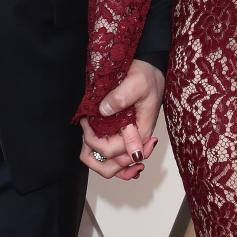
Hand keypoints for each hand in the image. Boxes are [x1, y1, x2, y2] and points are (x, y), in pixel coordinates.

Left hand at [79, 58, 164, 180]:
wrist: (151, 70)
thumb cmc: (147, 77)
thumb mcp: (135, 83)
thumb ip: (120, 98)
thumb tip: (103, 111)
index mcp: (140, 132)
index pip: (113, 151)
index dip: (94, 141)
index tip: (86, 122)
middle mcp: (136, 141)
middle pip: (112, 167)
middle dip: (92, 155)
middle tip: (85, 131)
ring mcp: (130, 139)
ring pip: (111, 165)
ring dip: (95, 156)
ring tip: (87, 133)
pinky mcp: (125, 134)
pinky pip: (113, 155)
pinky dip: (101, 154)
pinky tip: (93, 140)